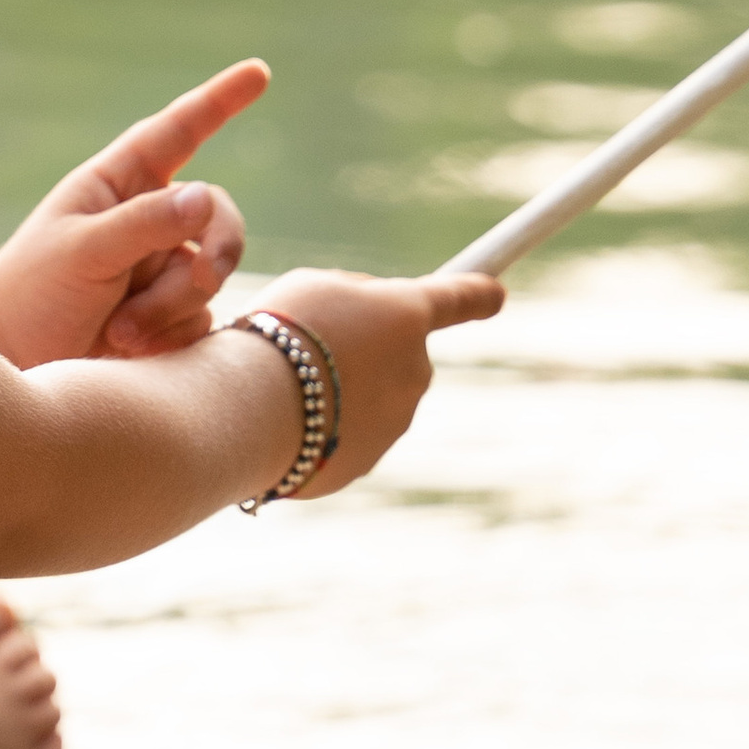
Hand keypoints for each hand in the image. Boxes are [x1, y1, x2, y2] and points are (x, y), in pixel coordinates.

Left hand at [0, 61, 266, 371]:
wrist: (13, 365)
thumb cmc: (33, 293)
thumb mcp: (82, 251)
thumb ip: (144, 223)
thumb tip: (206, 196)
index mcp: (118, 184)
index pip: (178, 132)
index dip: (220, 101)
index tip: (258, 71)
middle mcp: (147, 219)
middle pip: (216, 215)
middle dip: (216, 250)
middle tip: (202, 281)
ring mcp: (160, 269)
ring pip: (211, 274)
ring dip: (172, 306)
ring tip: (121, 332)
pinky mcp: (169, 317)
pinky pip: (203, 319)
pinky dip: (171, 336)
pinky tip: (129, 351)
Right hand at [239, 264, 505, 498]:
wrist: (253, 409)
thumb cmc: (280, 332)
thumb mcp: (315, 286)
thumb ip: (353, 297)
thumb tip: (365, 320)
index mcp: (407, 316)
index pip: (458, 298)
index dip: (477, 293)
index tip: (494, 293)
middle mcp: (415, 370)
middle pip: (398, 353)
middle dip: (364, 348)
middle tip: (310, 343)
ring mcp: (395, 421)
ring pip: (369, 396)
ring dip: (337, 389)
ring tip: (286, 384)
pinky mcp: (366, 462)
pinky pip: (346, 433)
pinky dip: (321, 425)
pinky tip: (285, 417)